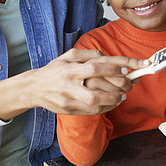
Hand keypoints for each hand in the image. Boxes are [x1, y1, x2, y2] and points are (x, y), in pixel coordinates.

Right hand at [0, 49, 149, 118]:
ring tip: (124, 94)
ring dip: (115, 99)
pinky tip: (113, 101)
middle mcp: (70, 85)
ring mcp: (69, 100)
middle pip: (99, 87)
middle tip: (130, 82)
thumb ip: (89, 54)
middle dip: (119, 85)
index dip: (116, 67)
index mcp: (70, 68)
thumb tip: (107, 56)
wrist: (34, 89)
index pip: (97, 66)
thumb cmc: (54, 70)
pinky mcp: (70, 111)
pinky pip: (92, 111)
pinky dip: (106, 107)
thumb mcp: (68, 56)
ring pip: (97, 103)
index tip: (131, 67)